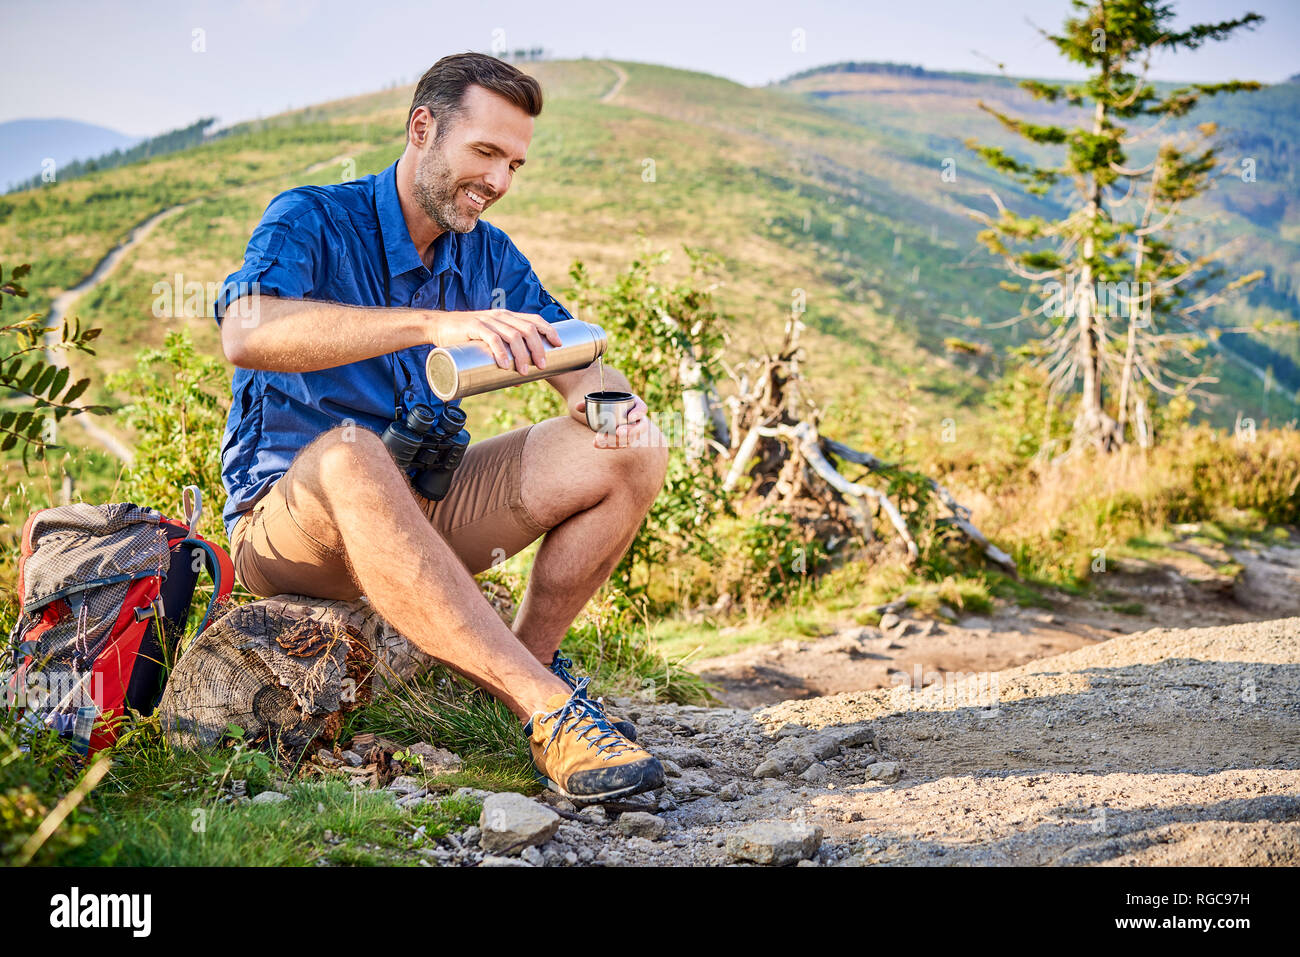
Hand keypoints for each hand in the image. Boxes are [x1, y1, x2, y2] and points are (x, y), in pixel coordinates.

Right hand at [434, 310, 561, 374]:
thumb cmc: (467, 338)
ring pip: (512, 335)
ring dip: (522, 354)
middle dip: (538, 348)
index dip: (549, 330)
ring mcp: (487, 321)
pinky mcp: (474, 327)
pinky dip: (501, 352)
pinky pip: (492, 338)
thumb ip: (505, 358)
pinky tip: (505, 364)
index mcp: (508, 317)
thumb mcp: (489, 343)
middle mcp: (501, 316)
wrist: (439, 327)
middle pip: (527, 329)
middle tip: (543, 366)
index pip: (533, 319)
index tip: (559, 345)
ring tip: (525, 371)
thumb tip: (521, 381)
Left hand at [574, 394, 656, 448]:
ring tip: (602, 439)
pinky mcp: (625, 441)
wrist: (609, 414)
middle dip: (630, 431)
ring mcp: (633, 432)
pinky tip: (597, 444)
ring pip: (630, 439)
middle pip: (640, 427)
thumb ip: (589, 403)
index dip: (638, 413)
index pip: (642, 408)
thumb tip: (578, 407)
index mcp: (635, 405)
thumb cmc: (607, 405)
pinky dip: (608, 445)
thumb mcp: (600, 401)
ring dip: (617, 441)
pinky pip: (620, 445)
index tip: (630, 417)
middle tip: (618, 432)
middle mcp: (638, 420)